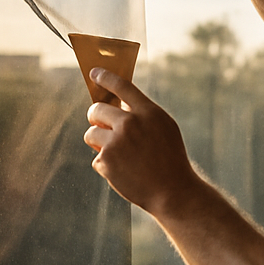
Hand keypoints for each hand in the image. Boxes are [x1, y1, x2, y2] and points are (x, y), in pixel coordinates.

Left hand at [84, 68, 198, 216]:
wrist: (172, 192)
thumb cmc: (170, 160)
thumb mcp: (164, 129)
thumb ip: (143, 115)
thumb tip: (117, 106)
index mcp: (148, 112)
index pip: (121, 86)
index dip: (105, 77)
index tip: (94, 72)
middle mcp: (130, 123)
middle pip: (96, 109)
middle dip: (96, 118)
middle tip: (100, 125)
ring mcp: (116, 143)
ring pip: (91, 134)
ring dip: (99, 144)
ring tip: (119, 156)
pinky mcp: (105, 161)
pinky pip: (96, 158)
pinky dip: (106, 166)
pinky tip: (124, 173)